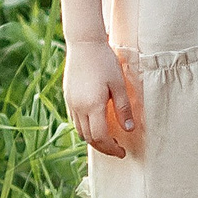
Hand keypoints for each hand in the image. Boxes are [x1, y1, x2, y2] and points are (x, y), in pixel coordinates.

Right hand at [64, 38, 138, 156]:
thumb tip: (129, 129)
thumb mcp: (119, 84)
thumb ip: (123, 108)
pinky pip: (75, 120)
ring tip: (109, 140)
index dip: (112, 148)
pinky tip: (96, 124)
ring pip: (80, 131)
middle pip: (89, 138)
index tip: (123, 153)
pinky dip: (85, 128)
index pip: (101, 137)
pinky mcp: (68, 97)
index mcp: (92, 106)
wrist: (84, 44)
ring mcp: (71, 103)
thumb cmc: (104, 61)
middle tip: (117, 150)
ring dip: (93, 139)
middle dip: (103, 148)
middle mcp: (78, 108)